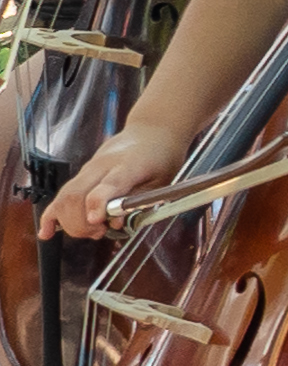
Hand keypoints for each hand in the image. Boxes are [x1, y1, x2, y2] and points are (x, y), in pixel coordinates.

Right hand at [42, 118, 189, 240]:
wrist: (152, 132)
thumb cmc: (160, 157)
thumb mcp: (162, 181)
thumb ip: (140, 203)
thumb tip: (117, 223)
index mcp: (127, 166)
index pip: (106, 186)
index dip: (97, 205)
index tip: (96, 222)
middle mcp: (102, 167)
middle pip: (76, 195)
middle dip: (81, 222)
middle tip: (99, 232)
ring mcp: (88, 170)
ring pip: (65, 196)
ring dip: (71, 221)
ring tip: (91, 231)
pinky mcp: (81, 174)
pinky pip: (61, 196)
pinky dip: (52, 215)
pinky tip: (47, 232)